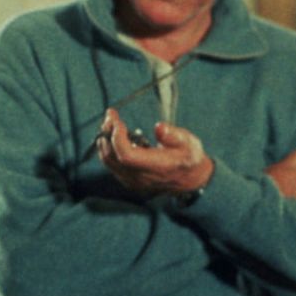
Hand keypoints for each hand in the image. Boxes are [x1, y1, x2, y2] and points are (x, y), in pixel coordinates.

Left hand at [95, 108, 212, 199]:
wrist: (190, 179)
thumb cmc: (189, 157)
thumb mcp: (189, 143)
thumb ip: (174, 136)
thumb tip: (159, 127)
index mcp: (156, 167)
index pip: (127, 156)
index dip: (118, 138)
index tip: (118, 120)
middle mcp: (141, 178)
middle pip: (113, 157)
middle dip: (108, 133)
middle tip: (110, 115)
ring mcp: (133, 181)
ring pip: (108, 161)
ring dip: (105, 139)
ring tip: (110, 121)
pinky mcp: (128, 180)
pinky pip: (111, 164)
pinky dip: (107, 147)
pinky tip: (112, 134)